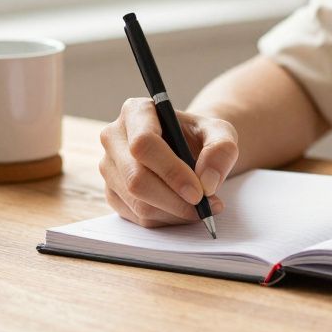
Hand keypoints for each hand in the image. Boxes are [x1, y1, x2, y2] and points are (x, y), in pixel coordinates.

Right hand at [98, 97, 239, 227]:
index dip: (171, 171)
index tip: (199, 191)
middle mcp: (114, 137)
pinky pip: (138, 217)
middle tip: (205, 207)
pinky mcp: (112, 192)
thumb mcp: (221, 132)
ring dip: (175, 213)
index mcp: (136, 112)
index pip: (144, 144)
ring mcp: (109, 167)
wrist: (189, 148)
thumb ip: (222, 149)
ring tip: (203, 208)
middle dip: (175, 200)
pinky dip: (167, 220)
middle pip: (136, 178)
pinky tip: (185, 210)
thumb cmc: (200, 136)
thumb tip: (207, 181)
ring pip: (137, 203)